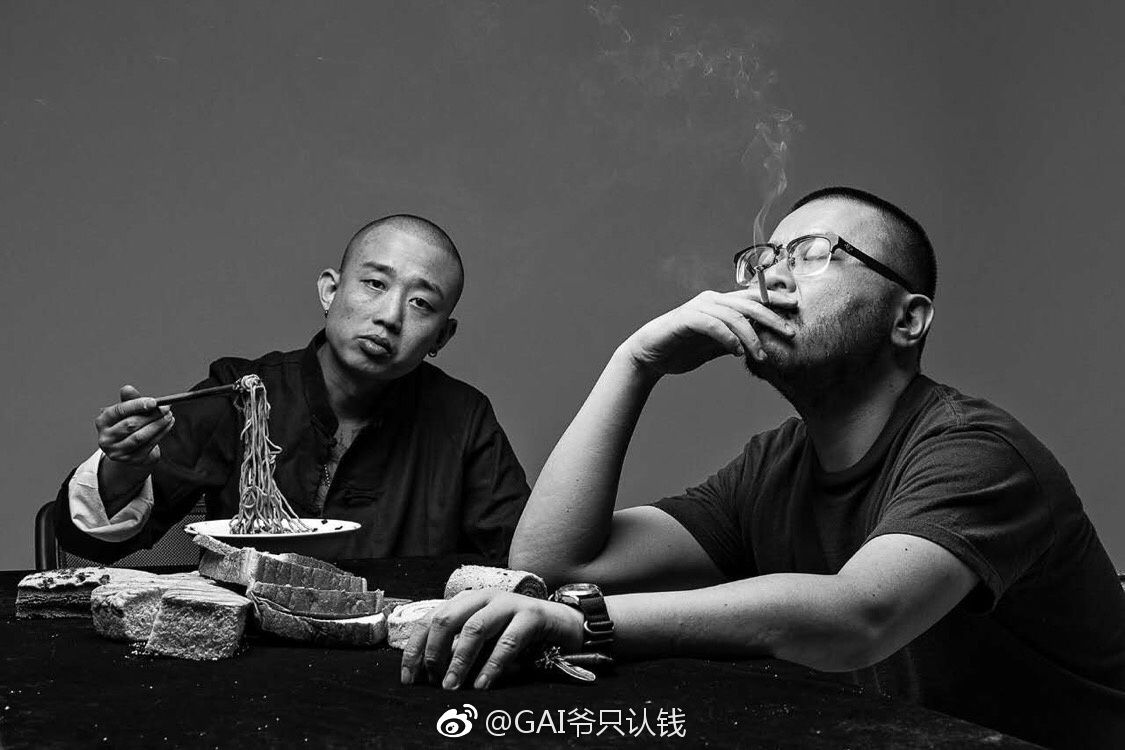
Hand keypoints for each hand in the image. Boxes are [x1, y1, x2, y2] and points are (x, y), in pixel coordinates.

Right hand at [95, 385, 173, 465]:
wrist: (131, 450)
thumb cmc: (128, 425)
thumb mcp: (127, 411)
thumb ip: (129, 400)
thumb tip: (128, 388)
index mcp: (102, 422)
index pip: (118, 411)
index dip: (136, 405)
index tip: (154, 401)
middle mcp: (106, 438)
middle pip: (130, 425)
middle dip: (151, 415)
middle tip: (166, 408)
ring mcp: (117, 452)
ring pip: (141, 437)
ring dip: (158, 425)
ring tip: (169, 416)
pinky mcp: (131, 460)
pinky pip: (149, 445)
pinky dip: (161, 433)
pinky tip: (168, 425)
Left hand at [400, 590, 583, 690]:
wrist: (563, 623)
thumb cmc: (518, 634)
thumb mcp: (486, 640)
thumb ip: (461, 649)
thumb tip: (431, 675)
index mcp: (468, 601)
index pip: (430, 619)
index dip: (415, 649)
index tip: (409, 678)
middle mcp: (484, 597)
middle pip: (446, 618)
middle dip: (434, 652)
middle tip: (435, 681)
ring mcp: (508, 603)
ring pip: (474, 628)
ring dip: (459, 660)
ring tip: (452, 686)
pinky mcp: (531, 615)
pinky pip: (507, 641)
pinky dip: (491, 665)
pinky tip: (482, 684)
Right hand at [622, 288, 797, 376]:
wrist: (649, 356)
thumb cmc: (682, 349)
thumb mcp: (717, 345)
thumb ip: (737, 340)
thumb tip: (762, 345)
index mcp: (720, 303)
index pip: (753, 298)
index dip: (775, 299)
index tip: (796, 307)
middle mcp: (711, 300)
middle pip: (749, 304)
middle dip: (772, 317)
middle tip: (790, 332)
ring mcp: (698, 308)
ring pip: (733, 316)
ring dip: (750, 336)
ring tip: (761, 356)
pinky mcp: (686, 319)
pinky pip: (713, 325)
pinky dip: (727, 338)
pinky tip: (737, 352)